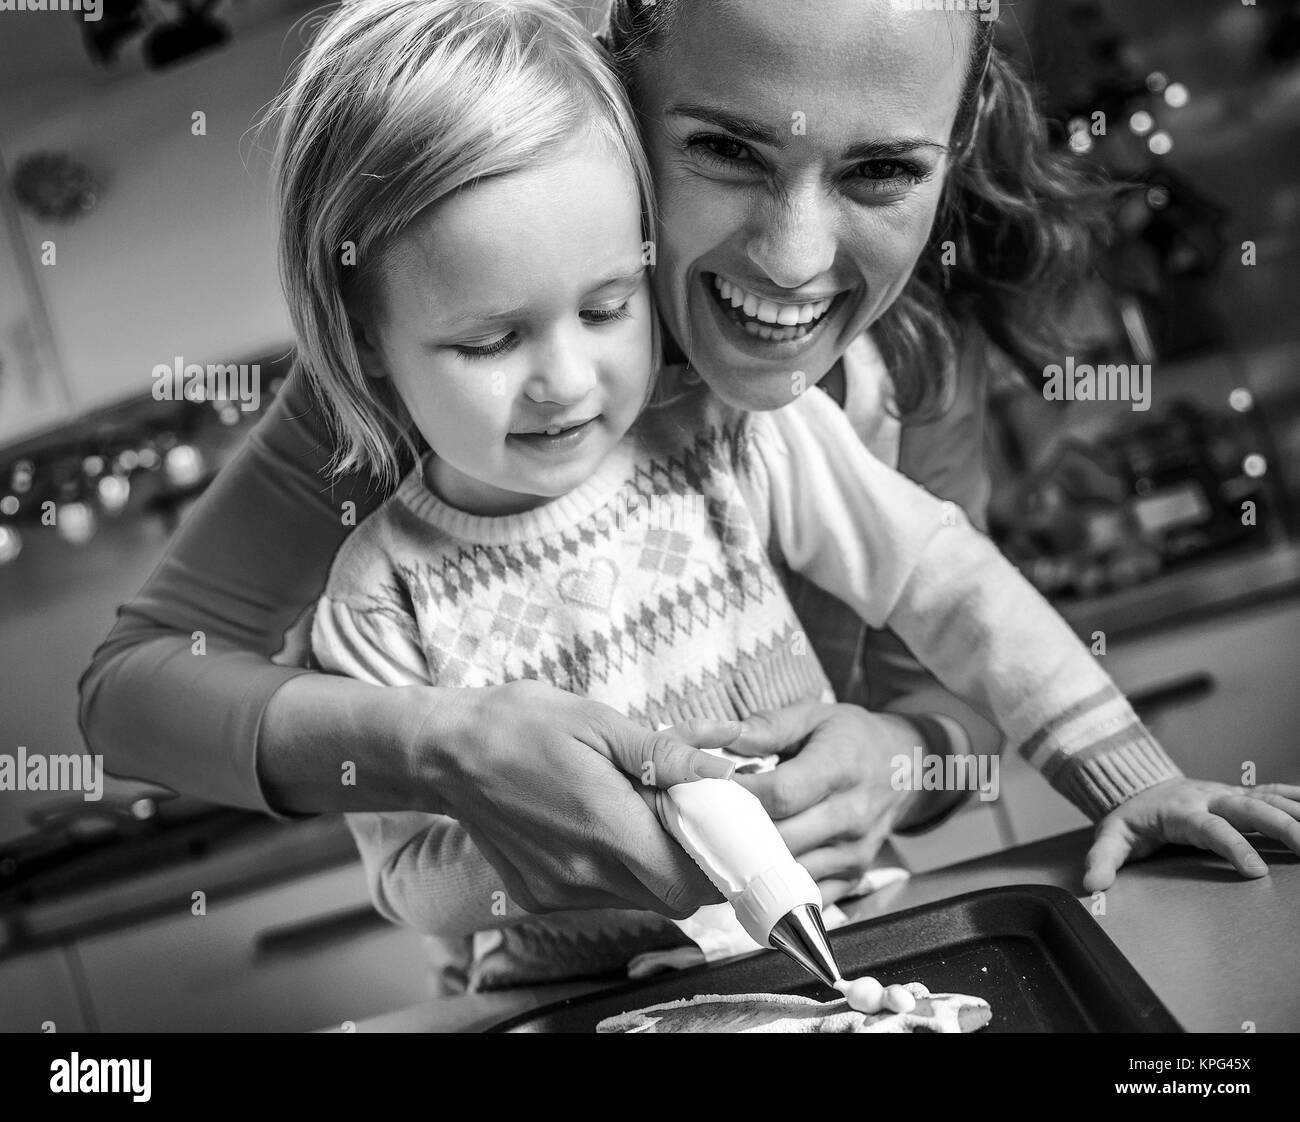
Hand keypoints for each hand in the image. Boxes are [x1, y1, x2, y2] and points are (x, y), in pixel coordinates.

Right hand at [419, 679, 733, 917]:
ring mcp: (558, 890)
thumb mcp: (599, 722)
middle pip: (672, 900)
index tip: (721, 831)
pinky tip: (600, 828)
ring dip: (655, 869)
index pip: (690, 882)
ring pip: (638, 901)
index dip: (718, 864)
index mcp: (605, 827)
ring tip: (641, 817)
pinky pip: (599, 897)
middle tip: (688, 821)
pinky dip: (615, 872)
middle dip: (693, 868)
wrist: (445, 752)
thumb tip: (722, 773)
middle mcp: (583, 873)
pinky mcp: (538, 895)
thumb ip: (664, 755)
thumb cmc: (522, 725)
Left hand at [727, 701, 924, 903]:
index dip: (740, 796)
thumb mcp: (815, 716)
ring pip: (791, 873)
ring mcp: (855, 851)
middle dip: (738, 834)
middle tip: (706, 822)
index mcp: (841, 768)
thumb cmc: (852, 738)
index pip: (781, 794)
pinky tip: (754, 872)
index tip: (710, 789)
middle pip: (782, 839)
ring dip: (753, 865)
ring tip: (723, 847)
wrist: (908, 767)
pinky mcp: (854, 875)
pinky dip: (778, 890)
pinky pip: (808, 896)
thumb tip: (726, 740)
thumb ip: (770, 726)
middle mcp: (852, 815)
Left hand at [1083, 779, 1299, 891]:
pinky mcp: (1238, 794)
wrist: (1138, 784)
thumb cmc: (1130, 817)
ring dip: (1295, 813)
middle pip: (1250, 808)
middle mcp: (1209, 798)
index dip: (1234, 847)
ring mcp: (1226, 794)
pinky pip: (1272, 792)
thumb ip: (1102, 861)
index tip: (1256, 871)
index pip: (1212, 828)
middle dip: (1280, 826)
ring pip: (1268, 799)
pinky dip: (1296, 798)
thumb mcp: (1110, 837)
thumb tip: (1094, 886)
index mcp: (1181, 811)